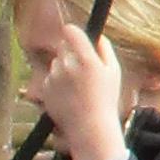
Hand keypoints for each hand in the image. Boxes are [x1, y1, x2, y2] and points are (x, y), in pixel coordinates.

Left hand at [17, 0, 126, 159]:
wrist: (89, 127)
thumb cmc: (105, 100)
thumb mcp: (113, 72)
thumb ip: (105, 49)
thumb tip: (97, 36)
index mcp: (86, 59)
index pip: (70, 31)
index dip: (73, 32)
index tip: (76, 37)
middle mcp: (67, 65)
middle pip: (63, 46)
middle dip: (70, 52)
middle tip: (81, 68)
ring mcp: (53, 77)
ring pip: (56, 63)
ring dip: (63, 68)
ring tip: (76, 87)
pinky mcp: (45, 88)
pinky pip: (50, 77)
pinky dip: (56, 83)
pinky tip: (68, 96)